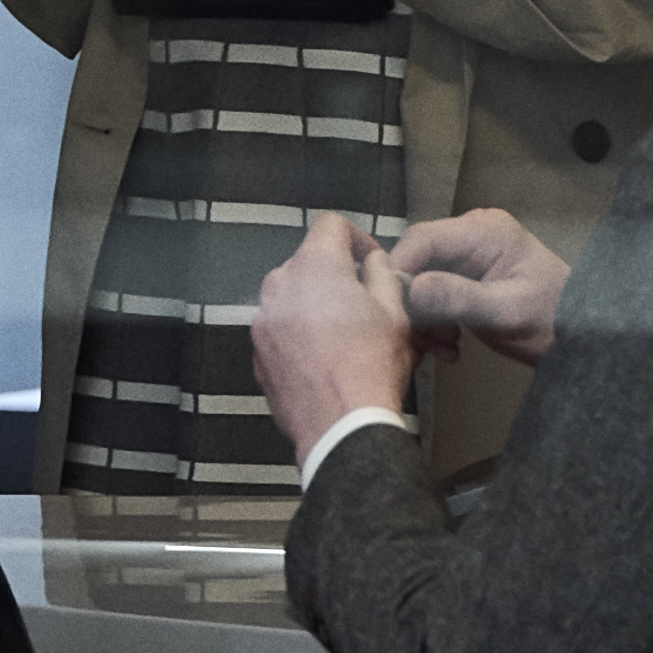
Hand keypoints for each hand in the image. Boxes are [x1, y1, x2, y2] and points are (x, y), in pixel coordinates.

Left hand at [246, 209, 423, 456]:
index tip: (371, 261)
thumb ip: (383, 274)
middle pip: (309, 263)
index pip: (331, 225)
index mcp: (315, 266)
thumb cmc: (370, 368)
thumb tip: (374, 264)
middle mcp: (280, 286)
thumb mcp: (396, 311)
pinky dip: (299, 336)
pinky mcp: (257, 353)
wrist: (341, 427)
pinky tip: (325, 359)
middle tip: (364, 303)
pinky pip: (280, 331)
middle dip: (336, 277)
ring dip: (316, 307)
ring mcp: (263, 322)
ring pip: (293, 298)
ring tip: (345, 336)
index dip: (357, 238)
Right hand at [391, 204, 571, 361]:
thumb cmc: (551, 319)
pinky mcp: (463, 276)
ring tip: (444, 346)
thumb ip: (459, 298)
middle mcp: (471, 234)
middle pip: (417, 260)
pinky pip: (432, 294)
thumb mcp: (505, 311)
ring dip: (423, 317)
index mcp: (484, 230)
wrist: (575, 336)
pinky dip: (433, 321)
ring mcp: (467, 255)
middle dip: (413, 302)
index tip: (391, 308)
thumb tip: (413, 289)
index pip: (422, 239)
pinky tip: (448, 345)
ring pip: (420, 280)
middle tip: (424, 338)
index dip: (399, 270)